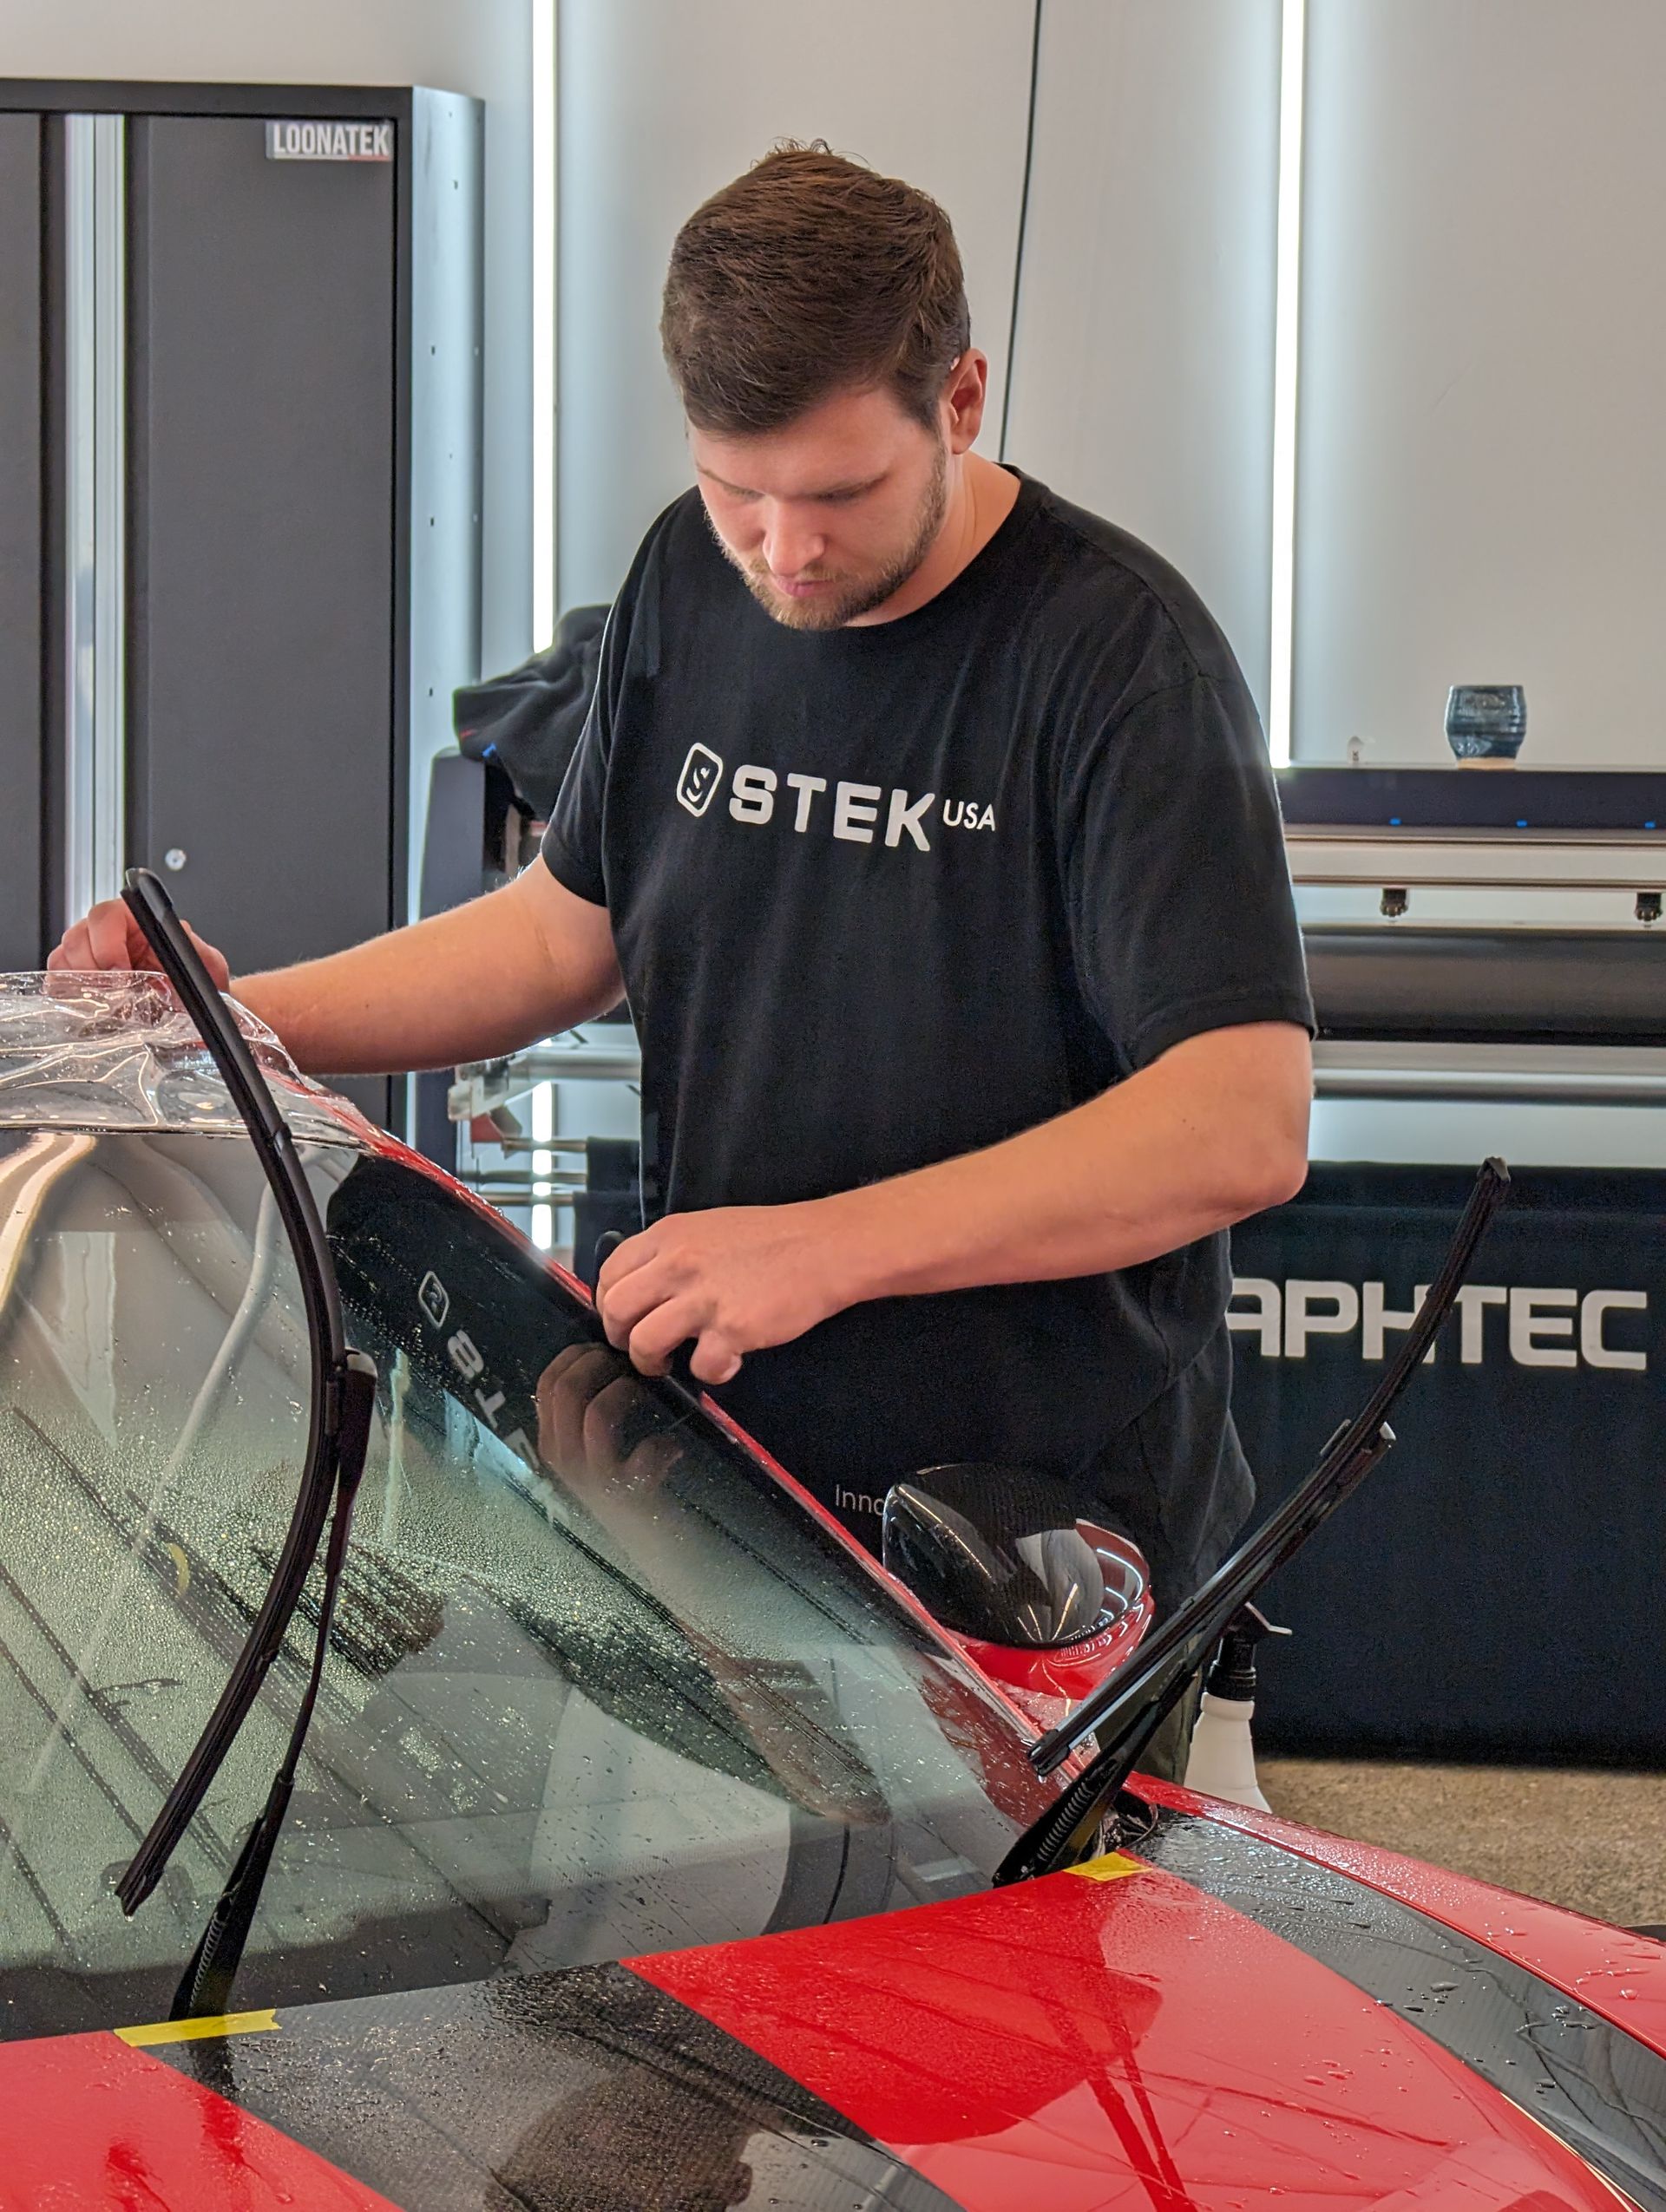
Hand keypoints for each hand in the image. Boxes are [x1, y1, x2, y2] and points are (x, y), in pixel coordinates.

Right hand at [47, 897, 231, 991]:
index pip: (107, 915)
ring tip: (107, 1003)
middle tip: (113, 994)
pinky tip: (93, 1006)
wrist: (196, 1006)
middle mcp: (108, 933)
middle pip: (77, 937)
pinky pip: (59, 980)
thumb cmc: (198, 980)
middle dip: (92, 969)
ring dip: (81, 984)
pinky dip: (70, 994)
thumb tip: (183, 946)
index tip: (120, 970)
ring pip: (63, 959)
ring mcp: (89, 954)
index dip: (107, 943)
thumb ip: (196, 952)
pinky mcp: (79, 978)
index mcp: (137, 919)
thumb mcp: (207, 964)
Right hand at [534, 1342, 683, 1507]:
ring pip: (596, 1413)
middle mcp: (563, 1461)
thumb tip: (605, 1357)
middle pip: (564, 1391)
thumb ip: (590, 1414)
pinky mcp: (625, 1496)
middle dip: (597, 1363)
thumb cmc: (630, 1488)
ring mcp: (591, 1480)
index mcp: (553, 1444)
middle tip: (626, 1361)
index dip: (573, 1356)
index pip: (546, 1386)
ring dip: (625, 1391)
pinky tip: (671, 1448)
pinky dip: (660, 1445)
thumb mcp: (598, 1451)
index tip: (601, 1348)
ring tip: (645, 1390)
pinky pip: (642, 1456)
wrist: (653, 1552)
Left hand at [596, 1202, 853, 1384]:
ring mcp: (703, 1297)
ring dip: (651, 1362)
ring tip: (671, 1362)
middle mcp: (678, 1263)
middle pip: (617, 1310)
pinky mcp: (732, 1328)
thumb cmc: (775, 1238)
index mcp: (670, 1236)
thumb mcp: (710, 1228)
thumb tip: (647, 1286)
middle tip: (639, 1347)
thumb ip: (673, 1253)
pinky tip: (727, 1362)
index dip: (608, 1303)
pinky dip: (710, 1373)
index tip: (622, 1319)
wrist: (826, 1246)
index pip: (611, 1272)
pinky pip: (700, 1367)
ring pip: (644, 1342)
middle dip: (620, 1338)